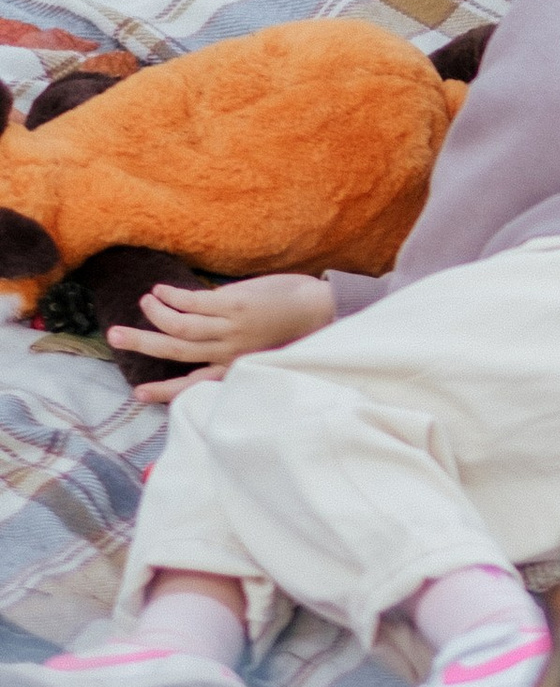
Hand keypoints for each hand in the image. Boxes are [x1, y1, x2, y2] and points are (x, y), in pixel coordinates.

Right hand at [107, 273, 333, 400]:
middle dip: (142, 344)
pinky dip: (171, 296)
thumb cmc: (293, 329)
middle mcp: (229, 352)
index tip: (137, 395)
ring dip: (156, 314)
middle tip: (113, 336)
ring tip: (145, 303)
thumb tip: (200, 340)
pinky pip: (192, 302)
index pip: (194, 383)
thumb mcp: (260, 351)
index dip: (164, 391)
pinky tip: (160, 291)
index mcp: (235, 367)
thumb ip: (231, 351)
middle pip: (175, 351)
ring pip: (179, 327)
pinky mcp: (234, 306)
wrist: (320, 310)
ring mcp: (230, 329)